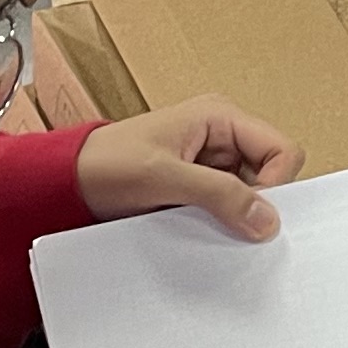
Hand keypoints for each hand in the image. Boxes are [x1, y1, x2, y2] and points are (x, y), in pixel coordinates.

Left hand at [80, 93, 299, 236]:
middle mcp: (223, 136)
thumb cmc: (108, 165)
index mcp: (221, 117)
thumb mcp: (165, 178)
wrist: (66, 184)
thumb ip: (220, 194)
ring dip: (237, 215)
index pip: (282, 150)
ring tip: (208, 227)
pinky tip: (201, 230)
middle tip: (233, 227)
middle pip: (272, 173)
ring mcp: (211, 163)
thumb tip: (269, 221)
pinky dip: (222, 223)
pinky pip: (228, 207)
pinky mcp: (198, 187)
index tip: (252, 214)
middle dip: (258, 203)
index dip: (277, 184)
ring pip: (251, 195)